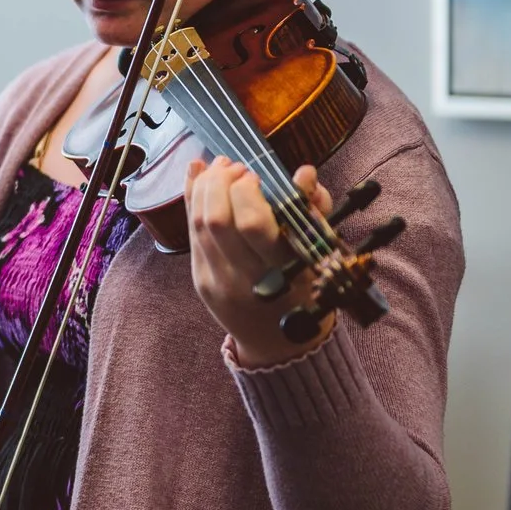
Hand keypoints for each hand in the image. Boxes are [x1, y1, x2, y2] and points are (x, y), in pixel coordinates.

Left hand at [186, 155, 334, 366]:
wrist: (280, 343)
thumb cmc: (307, 289)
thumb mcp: (320, 253)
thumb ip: (314, 210)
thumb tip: (304, 172)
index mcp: (282, 273)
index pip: (251, 225)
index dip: (247, 193)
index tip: (256, 175)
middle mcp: (245, 280)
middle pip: (215, 220)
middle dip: (220, 183)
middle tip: (235, 166)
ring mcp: (217, 282)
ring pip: (197, 224)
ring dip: (204, 186)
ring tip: (221, 167)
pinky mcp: (200, 281)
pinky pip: (190, 234)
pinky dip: (192, 200)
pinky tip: (200, 177)